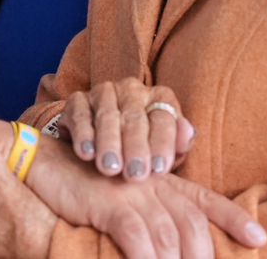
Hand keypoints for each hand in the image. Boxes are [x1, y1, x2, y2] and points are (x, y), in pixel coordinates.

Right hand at [30, 117, 266, 256]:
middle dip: (204, 256)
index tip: (259, 239)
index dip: (234, 218)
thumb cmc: (85, 183)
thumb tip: (171, 242)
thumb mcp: (125, 194)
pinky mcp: (109, 203)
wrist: (43, 161)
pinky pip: (137, 236)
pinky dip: (147, 258)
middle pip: (193, 224)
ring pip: (170, 235)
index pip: (206, 199)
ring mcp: (132, 192)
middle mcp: (153, 182)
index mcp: (161, 179)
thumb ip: (152, 212)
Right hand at [60, 79, 194, 178]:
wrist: (100, 141)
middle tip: (134, 176)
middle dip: (135, 148)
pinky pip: (80, 115)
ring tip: (110, 168)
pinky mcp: (78, 99)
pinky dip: (83, 134)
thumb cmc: (141, 150)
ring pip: (107, 116)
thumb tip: (188, 132)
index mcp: (159, 97)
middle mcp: (132, 90)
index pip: (164, 118)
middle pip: (136, 118)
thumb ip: (178, 144)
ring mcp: (103, 92)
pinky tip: (86, 153)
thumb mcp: (163, 150)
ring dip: (109, 143)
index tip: (160, 169)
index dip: (162, 144)